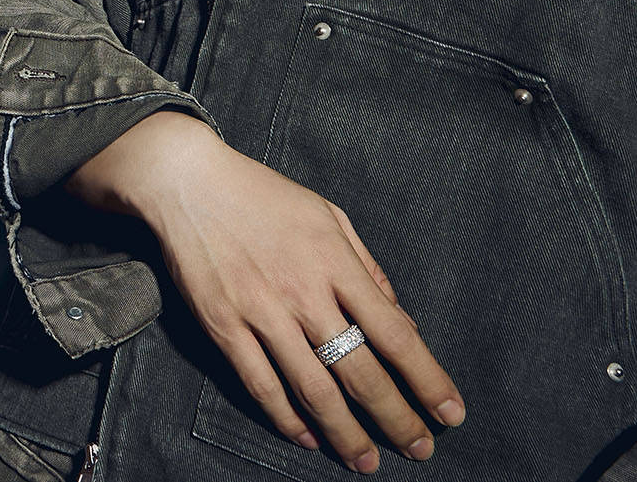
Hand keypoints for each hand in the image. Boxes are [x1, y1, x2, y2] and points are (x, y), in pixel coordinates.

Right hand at [69, 113, 465, 471]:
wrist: (187, 183)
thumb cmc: (263, 196)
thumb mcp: (329, 216)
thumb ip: (367, 268)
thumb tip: (400, 320)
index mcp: (336, 263)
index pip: (395, 334)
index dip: (427, 380)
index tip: (450, 413)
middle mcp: (303, 293)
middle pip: (360, 372)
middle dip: (395, 419)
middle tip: (419, 450)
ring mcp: (261, 312)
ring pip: (312, 389)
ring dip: (345, 432)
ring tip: (366, 460)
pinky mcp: (223, 325)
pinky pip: (260, 383)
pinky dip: (285, 417)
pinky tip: (307, 437)